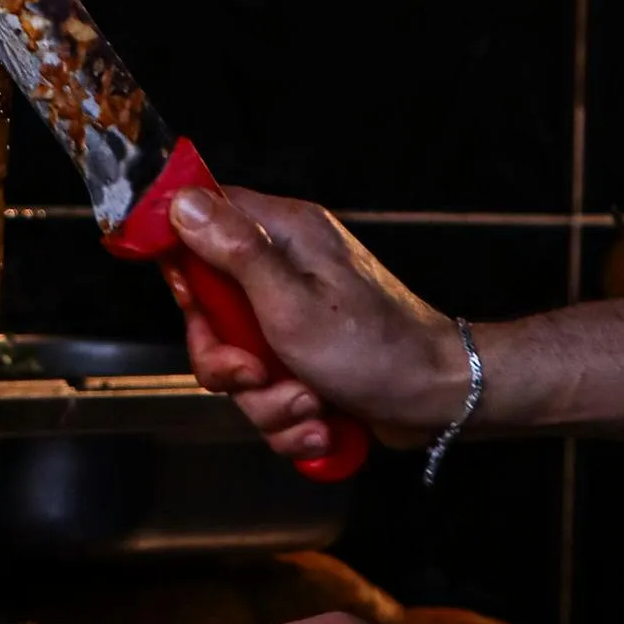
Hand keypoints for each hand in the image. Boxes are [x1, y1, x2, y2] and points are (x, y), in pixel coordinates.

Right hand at [166, 187, 471, 461]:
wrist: (440, 400)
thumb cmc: (377, 348)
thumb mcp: (291, 304)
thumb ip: (234, 253)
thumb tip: (184, 202)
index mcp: (284, 233)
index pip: (204, 219)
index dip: (182, 261)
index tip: (190, 302)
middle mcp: (286, 266)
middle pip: (211, 307)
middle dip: (228, 360)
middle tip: (257, 374)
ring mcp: (295, 314)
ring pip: (238, 360)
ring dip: (266, 400)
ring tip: (309, 405)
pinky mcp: (305, 356)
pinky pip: (266, 389)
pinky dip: (289, 416)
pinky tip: (322, 421)